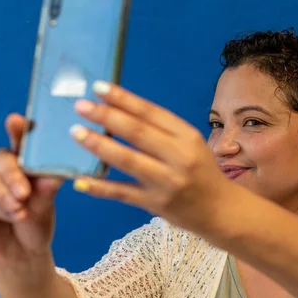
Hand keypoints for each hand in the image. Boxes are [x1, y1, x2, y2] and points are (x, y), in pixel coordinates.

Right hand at [0, 114, 63, 267]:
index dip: (17, 128)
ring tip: (21, 207)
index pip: (20, 140)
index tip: (16, 119)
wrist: (25, 251)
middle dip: (12, 172)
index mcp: (26, 161)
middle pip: (1, 156)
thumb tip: (57, 173)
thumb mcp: (47, 201)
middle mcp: (5, 168)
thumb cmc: (39, 218)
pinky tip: (15, 216)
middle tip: (25, 192)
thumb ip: (48, 186)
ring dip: (3, 191)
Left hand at [69, 81, 232, 233]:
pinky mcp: (156, 204)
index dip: (123, 99)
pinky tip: (80, 180)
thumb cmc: (201, 171)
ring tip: (76, 133)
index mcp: (188, 136)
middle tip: (80, 106)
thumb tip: (119, 112)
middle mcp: (179, 157)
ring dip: (99, 145)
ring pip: (128, 160)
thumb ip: (162, 131)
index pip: (151, 113)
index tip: (98, 87)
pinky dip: (100, 187)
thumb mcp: (191, 144)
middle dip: (107, 116)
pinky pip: (123, 193)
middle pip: (138, 133)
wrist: (220, 209)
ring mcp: (167, 182)